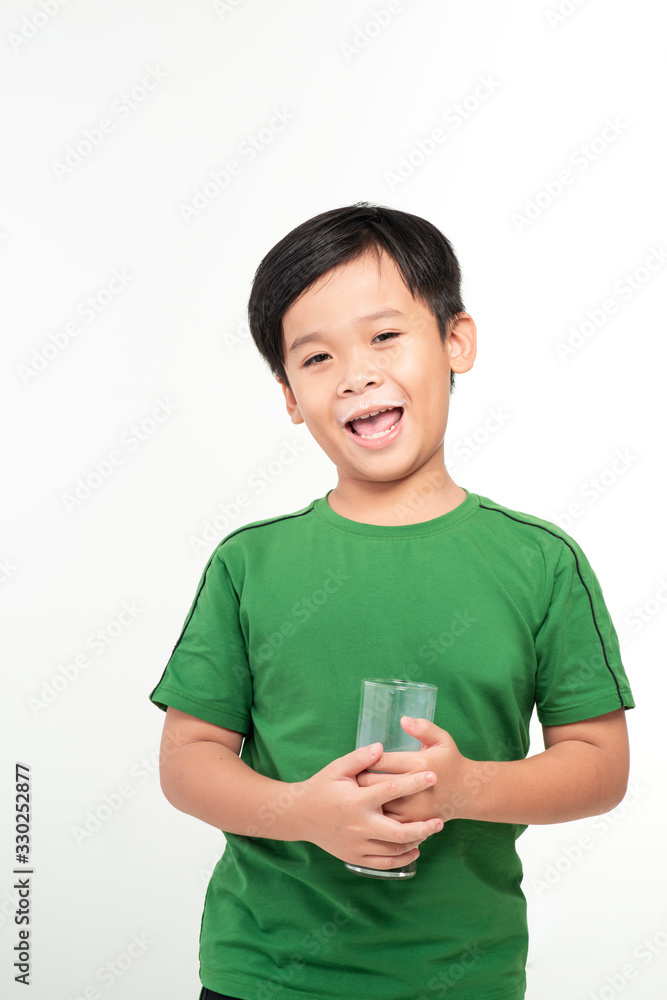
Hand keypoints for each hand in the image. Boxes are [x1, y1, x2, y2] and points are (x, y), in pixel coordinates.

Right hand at [296, 741, 443, 869]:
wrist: (299, 815)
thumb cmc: (321, 787)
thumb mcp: (337, 768)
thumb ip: (360, 758)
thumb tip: (381, 747)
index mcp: (356, 800)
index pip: (391, 790)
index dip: (414, 782)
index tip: (432, 776)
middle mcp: (358, 825)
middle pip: (399, 832)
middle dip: (423, 827)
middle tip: (439, 820)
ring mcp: (356, 843)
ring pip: (394, 850)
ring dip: (416, 842)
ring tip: (430, 831)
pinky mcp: (354, 856)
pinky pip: (384, 863)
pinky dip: (402, 859)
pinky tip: (414, 850)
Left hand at [356, 717, 471, 824]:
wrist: (466, 794)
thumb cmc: (450, 762)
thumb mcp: (442, 740)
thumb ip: (423, 728)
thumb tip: (402, 720)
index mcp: (419, 764)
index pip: (380, 760)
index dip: (365, 759)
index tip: (359, 759)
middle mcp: (415, 788)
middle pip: (373, 783)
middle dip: (358, 779)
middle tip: (350, 776)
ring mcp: (414, 809)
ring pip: (376, 805)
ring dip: (363, 799)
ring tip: (356, 792)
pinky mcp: (413, 824)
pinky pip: (386, 822)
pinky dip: (375, 815)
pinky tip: (370, 808)